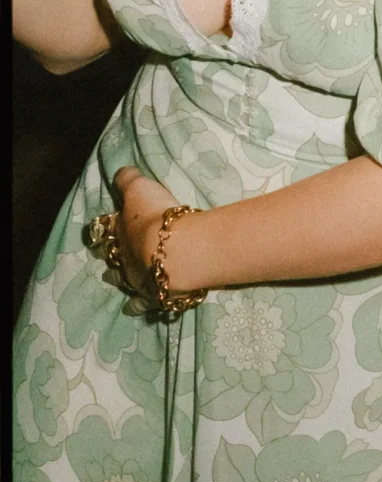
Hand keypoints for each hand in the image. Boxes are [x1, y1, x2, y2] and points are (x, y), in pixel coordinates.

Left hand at [112, 166, 179, 298]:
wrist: (178, 250)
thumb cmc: (158, 217)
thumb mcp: (140, 187)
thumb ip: (128, 178)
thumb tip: (121, 173)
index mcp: (117, 230)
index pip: (103, 226)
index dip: (104, 224)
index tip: (104, 224)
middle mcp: (121, 256)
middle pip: (110, 255)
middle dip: (110, 253)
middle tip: (112, 253)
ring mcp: (135, 278)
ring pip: (121, 279)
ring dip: (120, 278)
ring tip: (120, 279)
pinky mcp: (152, 295)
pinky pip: (141, 303)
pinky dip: (136, 305)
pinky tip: (134, 308)